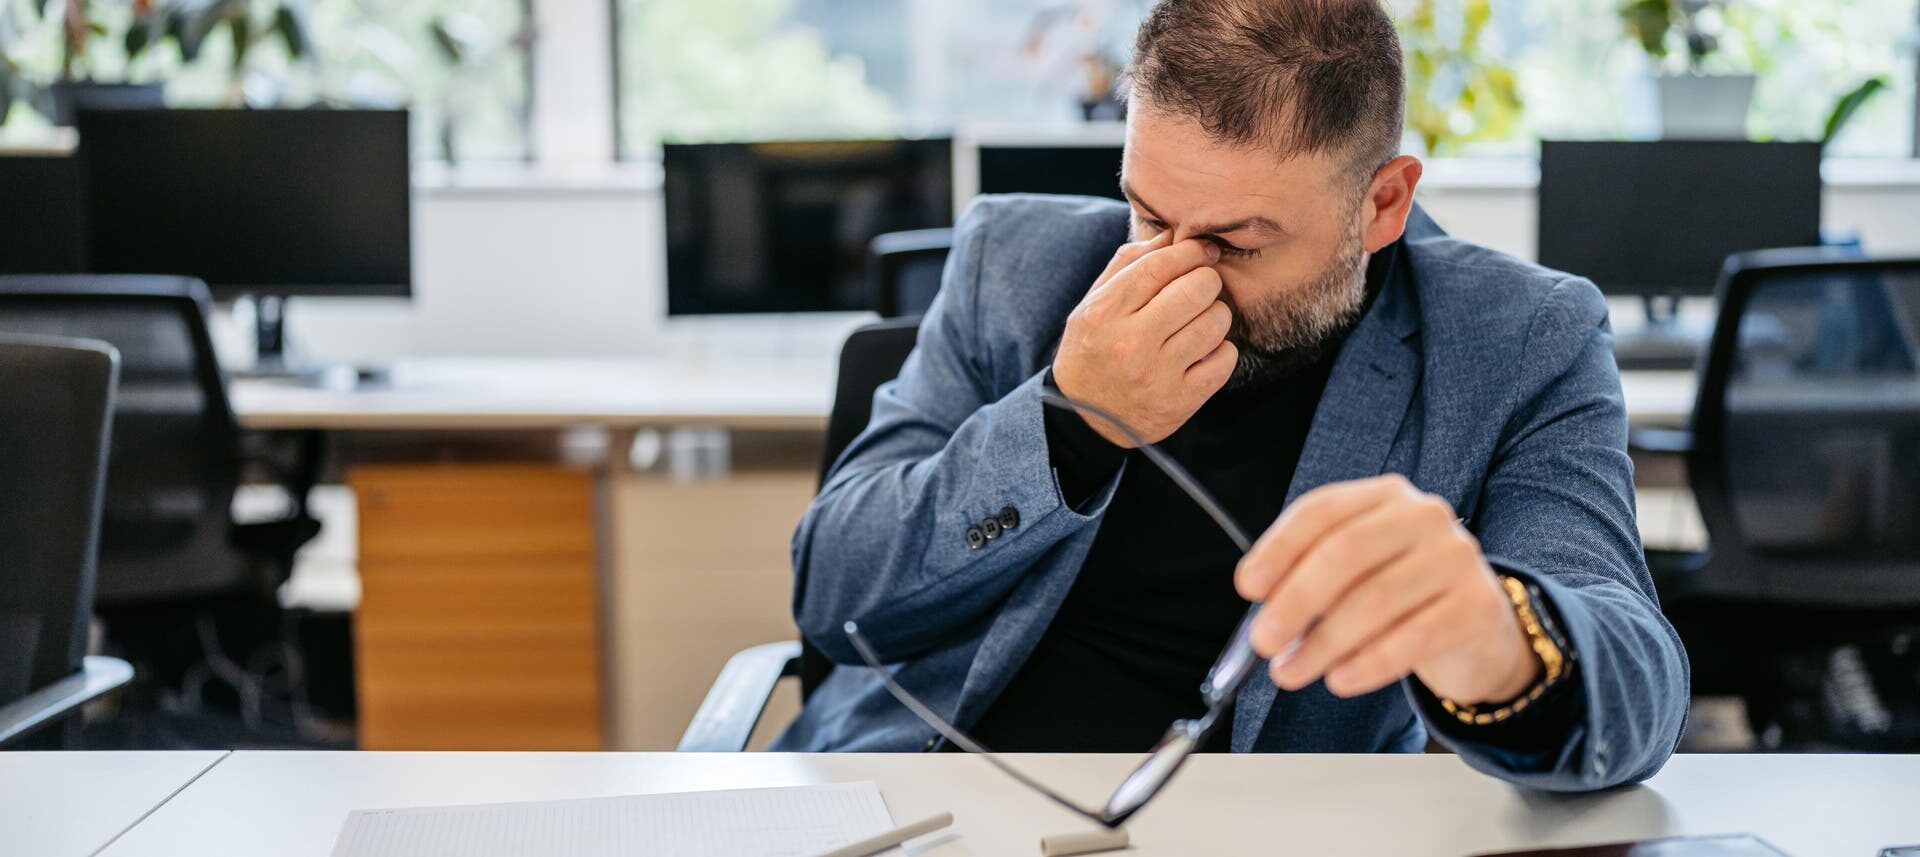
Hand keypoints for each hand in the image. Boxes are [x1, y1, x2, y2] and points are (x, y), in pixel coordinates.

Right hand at [1051, 230, 1236, 446]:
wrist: (1084, 418)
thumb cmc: (1093, 350)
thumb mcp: (1094, 304)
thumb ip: (1128, 265)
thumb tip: (1173, 235)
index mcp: (1105, 314)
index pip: (1160, 266)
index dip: (1190, 251)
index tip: (1202, 251)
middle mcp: (1130, 344)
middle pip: (1196, 289)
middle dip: (1207, 281)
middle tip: (1201, 288)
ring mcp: (1157, 375)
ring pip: (1216, 322)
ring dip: (1216, 315)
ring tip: (1200, 322)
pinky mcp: (1180, 401)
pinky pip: (1225, 359)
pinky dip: (1222, 351)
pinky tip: (1204, 352)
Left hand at [1232, 475, 1539, 703]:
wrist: (1479, 628)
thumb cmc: (1402, 597)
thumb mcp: (1357, 572)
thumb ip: (1311, 576)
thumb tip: (1262, 604)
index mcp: (1385, 496)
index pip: (1322, 510)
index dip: (1278, 549)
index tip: (1248, 588)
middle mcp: (1424, 517)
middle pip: (1344, 553)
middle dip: (1294, 602)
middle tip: (1263, 641)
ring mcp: (1456, 558)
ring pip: (1374, 601)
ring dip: (1322, 644)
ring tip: (1291, 672)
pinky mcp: (1477, 605)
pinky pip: (1411, 639)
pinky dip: (1366, 665)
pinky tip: (1339, 681)